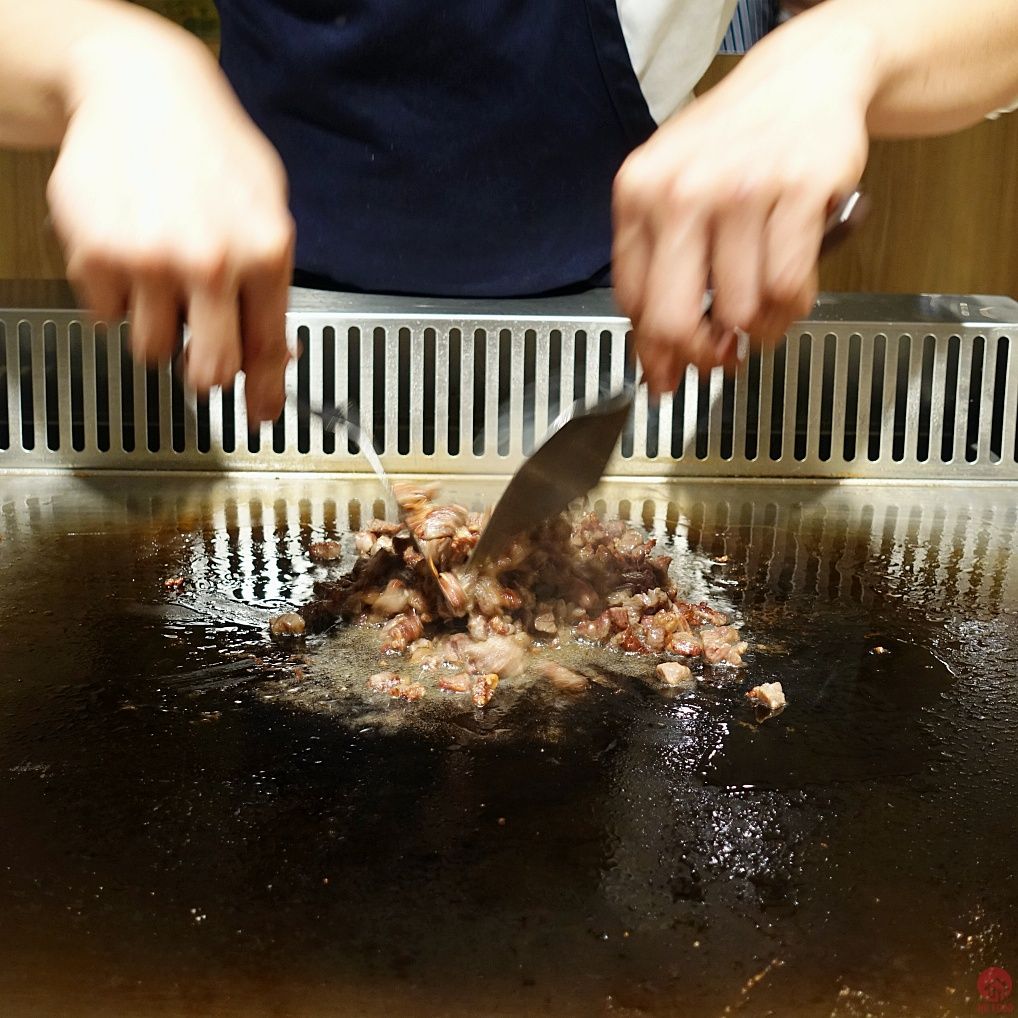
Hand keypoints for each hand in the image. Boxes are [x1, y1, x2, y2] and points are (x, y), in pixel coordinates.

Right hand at [47, 27, 293, 421]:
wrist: (138, 88)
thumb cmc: (208, 147)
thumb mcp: (266, 205)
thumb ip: (270, 281)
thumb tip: (275, 352)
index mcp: (265, 250)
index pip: (268, 347)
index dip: (266, 392)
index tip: (262, 415)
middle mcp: (211, 261)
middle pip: (209, 369)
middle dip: (204, 372)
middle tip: (196, 357)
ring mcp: (151, 260)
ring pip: (151, 349)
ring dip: (156, 326)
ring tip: (160, 276)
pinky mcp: (97, 254)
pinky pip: (108, 314)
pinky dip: (117, 294)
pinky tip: (129, 251)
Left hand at [612, 31, 871, 394]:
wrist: (804, 77)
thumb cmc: (734, 143)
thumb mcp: (673, 189)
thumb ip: (657, 270)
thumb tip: (658, 361)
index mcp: (639, 193)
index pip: (633, 302)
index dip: (653, 352)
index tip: (666, 375)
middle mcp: (682, 191)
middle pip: (675, 320)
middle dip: (700, 357)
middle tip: (718, 360)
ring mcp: (741, 191)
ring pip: (740, 312)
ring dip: (757, 330)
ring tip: (762, 312)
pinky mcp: (799, 192)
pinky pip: (788, 288)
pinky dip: (792, 307)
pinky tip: (788, 294)